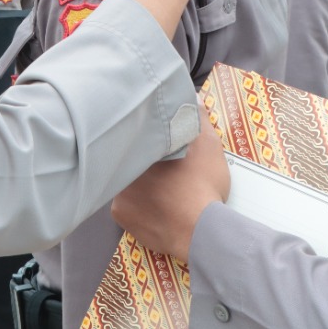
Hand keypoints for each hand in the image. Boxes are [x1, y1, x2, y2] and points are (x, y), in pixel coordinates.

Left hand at [112, 130, 229, 262]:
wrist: (199, 230)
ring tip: (165, 193)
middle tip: (167, 172)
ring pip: (129, 183)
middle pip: (134, 161)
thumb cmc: (203, 185)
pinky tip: (158, 209)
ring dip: (142, 186)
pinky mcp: (120, 215)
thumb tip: (193, 98)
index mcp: (143, 148)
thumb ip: (198, 118)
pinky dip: (140, 207)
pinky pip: (128, 207)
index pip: (141, 138)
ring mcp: (118, 191)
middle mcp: (124, 167)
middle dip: (147, 164)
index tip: (163, 147)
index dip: (151, 141)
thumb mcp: (208, 145)